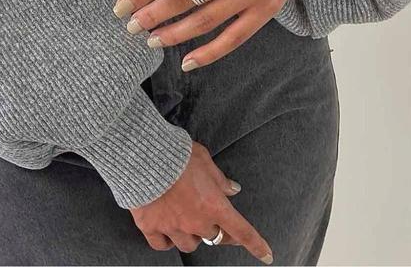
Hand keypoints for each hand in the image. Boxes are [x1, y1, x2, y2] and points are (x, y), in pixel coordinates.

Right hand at [130, 140, 272, 261]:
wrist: (144, 156)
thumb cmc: (177, 154)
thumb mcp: (205, 159)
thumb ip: (219, 178)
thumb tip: (233, 189)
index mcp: (214, 205)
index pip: (242, 231)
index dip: (256, 245)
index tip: (267, 255)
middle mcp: (196, 221)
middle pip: (214, 237)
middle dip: (215, 229)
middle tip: (211, 220)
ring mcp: (173, 227)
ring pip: (189, 244)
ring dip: (192, 235)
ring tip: (186, 221)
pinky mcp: (151, 227)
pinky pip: (162, 244)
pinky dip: (166, 241)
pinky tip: (167, 232)